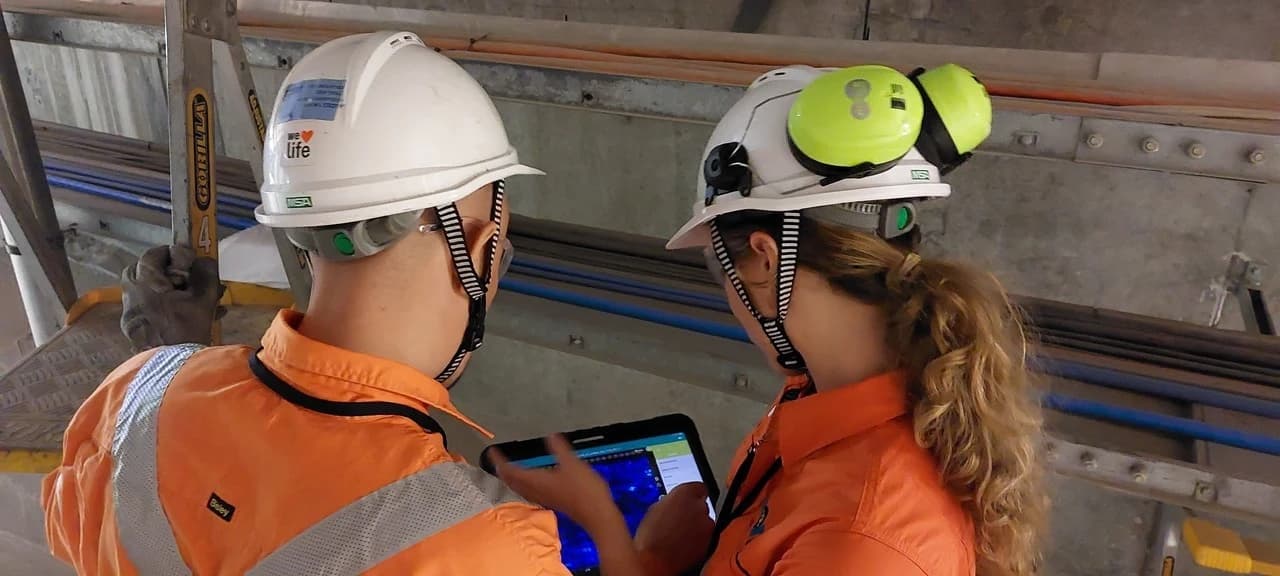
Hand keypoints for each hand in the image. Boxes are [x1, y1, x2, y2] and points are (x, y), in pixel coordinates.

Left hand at [121, 245, 225, 349]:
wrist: (172, 369)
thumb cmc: (187, 331)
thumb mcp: (204, 300)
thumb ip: (205, 275)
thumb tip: (205, 261)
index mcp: (146, 284)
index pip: (152, 256)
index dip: (171, 253)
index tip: (189, 261)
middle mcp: (131, 296)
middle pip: (140, 271)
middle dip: (162, 270)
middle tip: (183, 277)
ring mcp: (130, 315)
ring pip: (144, 291)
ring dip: (163, 290)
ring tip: (187, 299)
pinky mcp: (133, 330)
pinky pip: (146, 310)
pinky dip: (160, 307)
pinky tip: (180, 317)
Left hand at [492, 435, 623, 534]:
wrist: (597, 514)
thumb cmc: (584, 489)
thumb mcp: (572, 462)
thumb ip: (559, 448)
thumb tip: (550, 435)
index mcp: (536, 480)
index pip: (510, 471)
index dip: (499, 461)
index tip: (492, 452)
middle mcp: (536, 490)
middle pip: (512, 482)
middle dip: (503, 470)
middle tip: (498, 460)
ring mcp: (544, 498)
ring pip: (520, 488)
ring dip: (512, 479)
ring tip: (509, 469)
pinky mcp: (552, 502)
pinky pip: (530, 491)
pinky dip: (524, 484)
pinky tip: (531, 481)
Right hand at [635, 483, 713, 575]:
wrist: (655, 560)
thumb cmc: (650, 536)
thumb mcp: (654, 509)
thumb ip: (671, 502)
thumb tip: (674, 504)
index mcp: (685, 493)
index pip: (698, 487)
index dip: (692, 494)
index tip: (688, 498)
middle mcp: (699, 506)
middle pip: (701, 505)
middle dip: (692, 511)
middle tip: (679, 520)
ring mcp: (707, 525)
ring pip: (704, 521)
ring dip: (696, 526)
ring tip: (679, 534)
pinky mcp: (709, 541)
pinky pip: (705, 536)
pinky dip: (697, 539)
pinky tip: (683, 544)